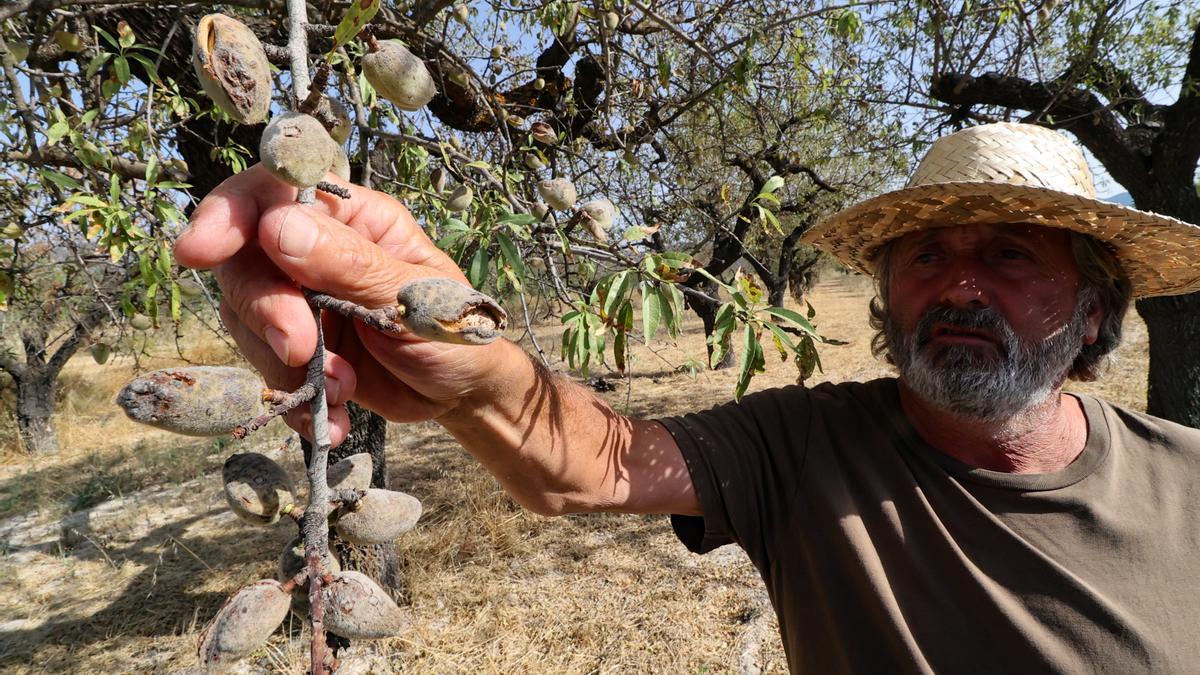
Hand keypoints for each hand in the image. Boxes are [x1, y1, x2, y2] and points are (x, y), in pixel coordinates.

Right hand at [176, 165, 509, 443]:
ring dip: (286, 365)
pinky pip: (264, 370)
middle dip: (265, 312)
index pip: (273, 192)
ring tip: (346, 387)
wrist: (463, 392)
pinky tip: (333, 420)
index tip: (200, 251)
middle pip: (245, 263)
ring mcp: (300, 300)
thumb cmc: (455, 329)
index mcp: (351, 218)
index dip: (229, 214)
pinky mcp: (295, 349)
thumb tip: (277, 229)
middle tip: (301, 351)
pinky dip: (292, 402)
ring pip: (245, 320)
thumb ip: (349, 265)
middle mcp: (314, 251)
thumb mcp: (415, 298)